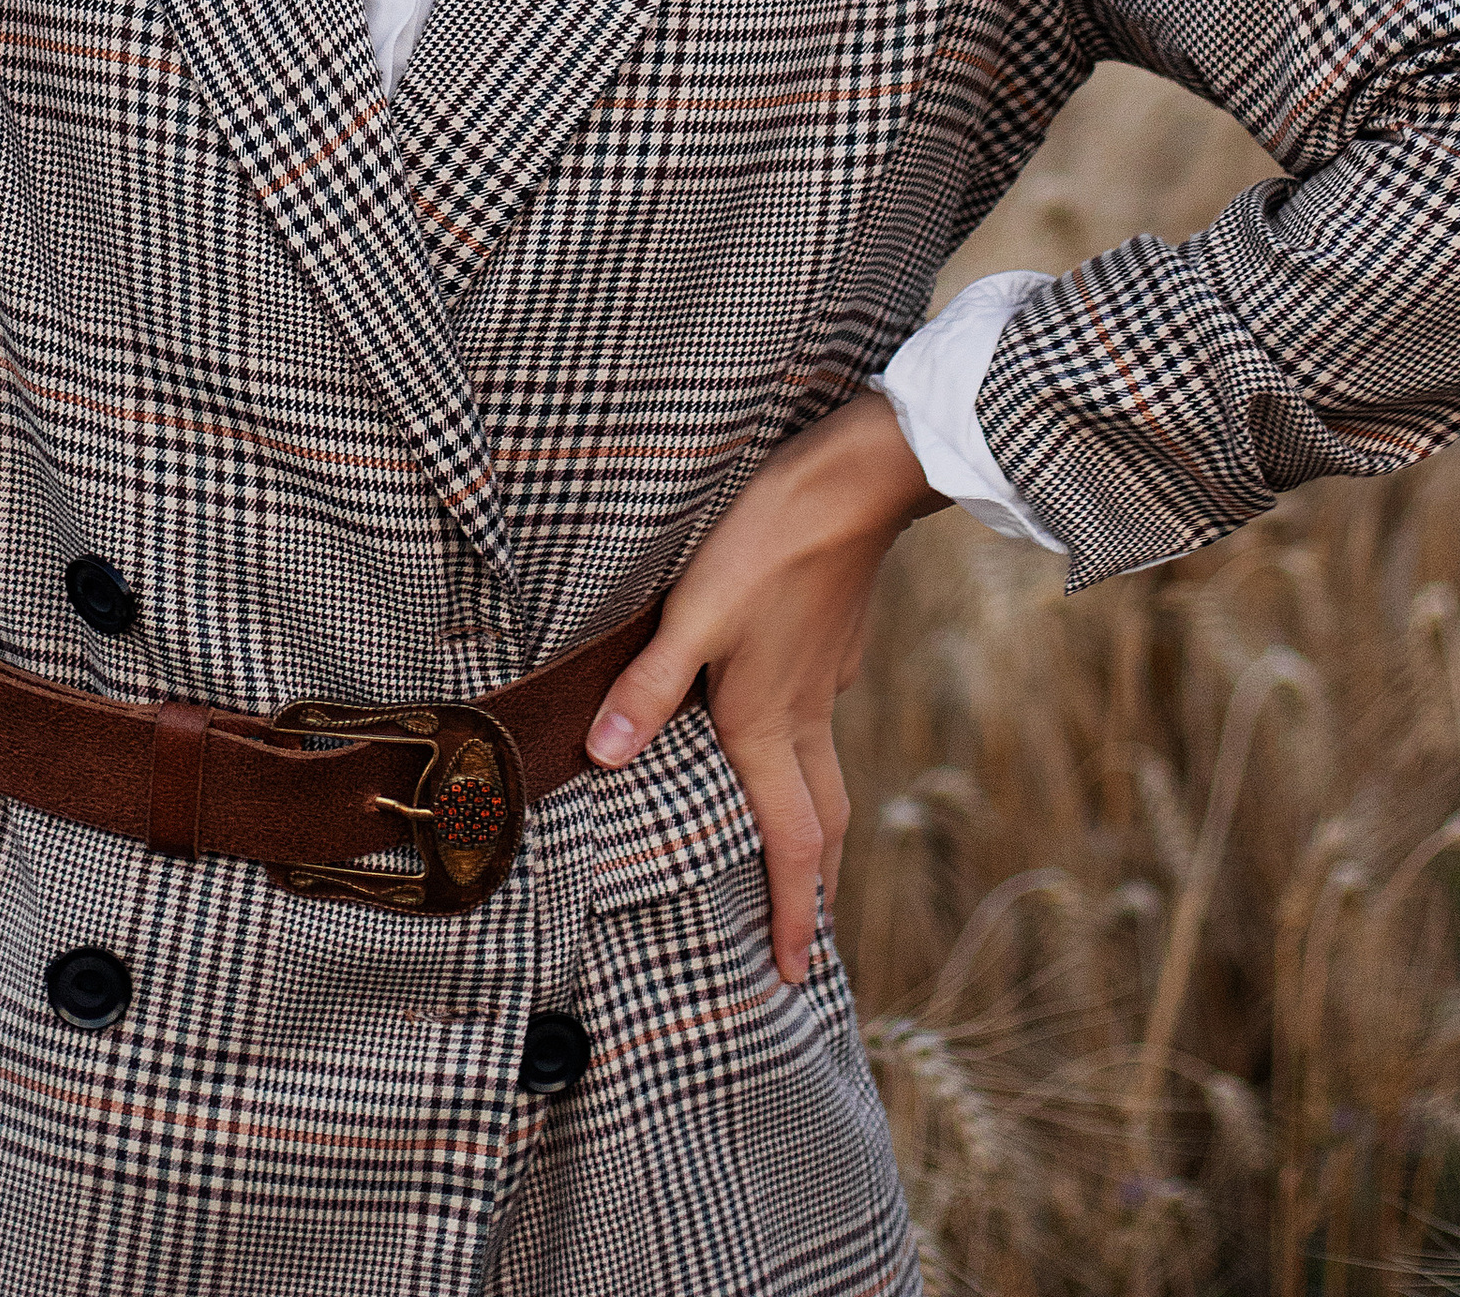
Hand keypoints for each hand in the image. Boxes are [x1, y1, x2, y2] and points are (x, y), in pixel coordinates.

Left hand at [584, 392, 945, 985]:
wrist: (856, 483)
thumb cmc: (769, 544)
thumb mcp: (694, 612)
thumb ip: (648, 688)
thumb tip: (603, 760)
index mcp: (769, 724)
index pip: (791, 844)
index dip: (795, 914)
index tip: (799, 975)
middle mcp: (804, 716)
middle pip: (822, 825)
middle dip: (817, 892)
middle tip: (813, 947)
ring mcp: (825, 679)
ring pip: (825, 776)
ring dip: (818, 832)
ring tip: (806, 863)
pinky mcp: (832, 643)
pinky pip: (820, 724)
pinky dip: (808, 760)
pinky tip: (784, 736)